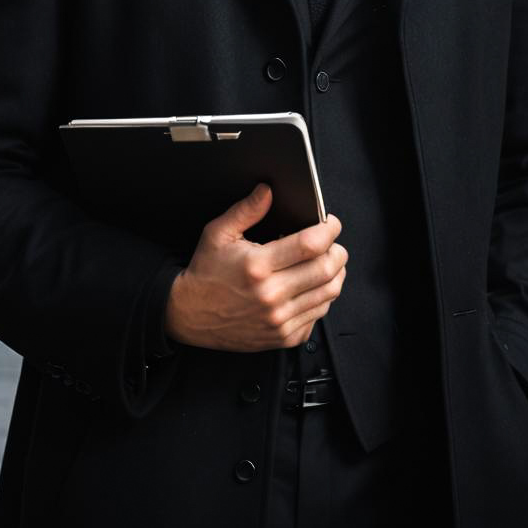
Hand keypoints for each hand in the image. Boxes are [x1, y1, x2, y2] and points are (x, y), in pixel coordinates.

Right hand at [164, 183, 346, 351]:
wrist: (190, 315)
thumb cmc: (206, 273)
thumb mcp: (218, 234)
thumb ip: (246, 210)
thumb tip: (267, 191)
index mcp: (257, 266)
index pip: (311, 245)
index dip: (329, 229)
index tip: (330, 223)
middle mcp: (271, 295)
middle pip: (327, 269)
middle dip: (337, 251)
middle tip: (332, 243)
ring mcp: (279, 320)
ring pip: (329, 294)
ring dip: (335, 274)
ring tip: (327, 262)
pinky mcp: (283, 336)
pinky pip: (319, 316)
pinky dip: (322, 298)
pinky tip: (312, 287)